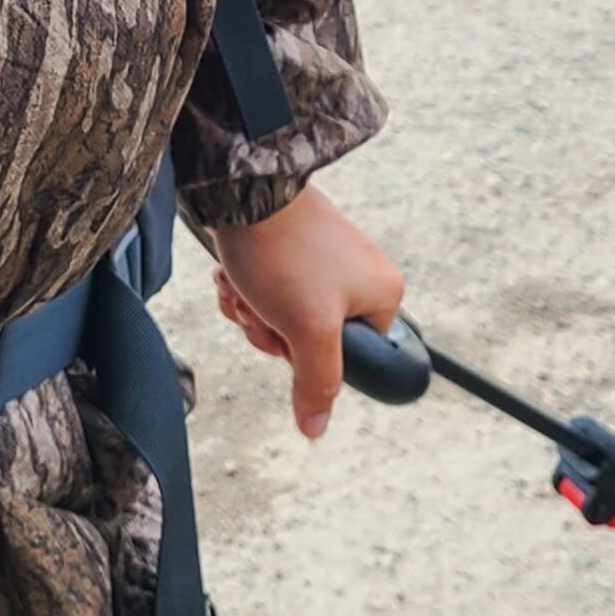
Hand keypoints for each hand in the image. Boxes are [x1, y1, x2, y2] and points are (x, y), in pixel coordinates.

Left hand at [210, 185, 405, 441]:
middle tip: (256, 307)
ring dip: (253, 310)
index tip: (285, 336)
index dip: (308, 357)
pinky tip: (232, 277)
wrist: (244, 187)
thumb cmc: (283, 252)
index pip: (352, 358)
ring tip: (240, 287)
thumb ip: (317, 382)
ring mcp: (326, 262)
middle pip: (311, 340)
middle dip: (271, 330)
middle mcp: (360, 276)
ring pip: (285, 317)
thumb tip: (315, 428)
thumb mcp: (307, 329)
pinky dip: (248, 290)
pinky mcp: (294, 250)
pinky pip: (273, 291)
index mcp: (382, 295)